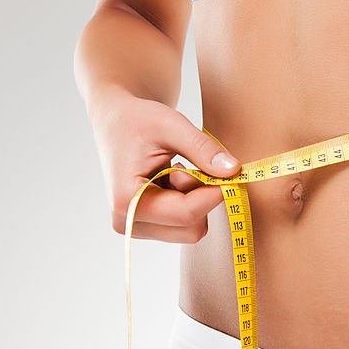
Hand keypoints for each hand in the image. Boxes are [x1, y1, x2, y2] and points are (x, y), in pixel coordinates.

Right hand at [87, 88, 240, 241]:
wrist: (115, 122)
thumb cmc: (137, 119)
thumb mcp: (171, 125)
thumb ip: (202, 149)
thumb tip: (233, 171)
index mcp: (128, 200)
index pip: (187, 214)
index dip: (216, 194)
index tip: (231, 172)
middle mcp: (129, 223)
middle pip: (192, 228)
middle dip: (201, 197)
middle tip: (191, 166)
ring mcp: (136, 228)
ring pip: (191, 228)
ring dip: (194, 198)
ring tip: (175, 170)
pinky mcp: (146, 227)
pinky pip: (184, 224)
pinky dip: (188, 201)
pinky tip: (170, 179)